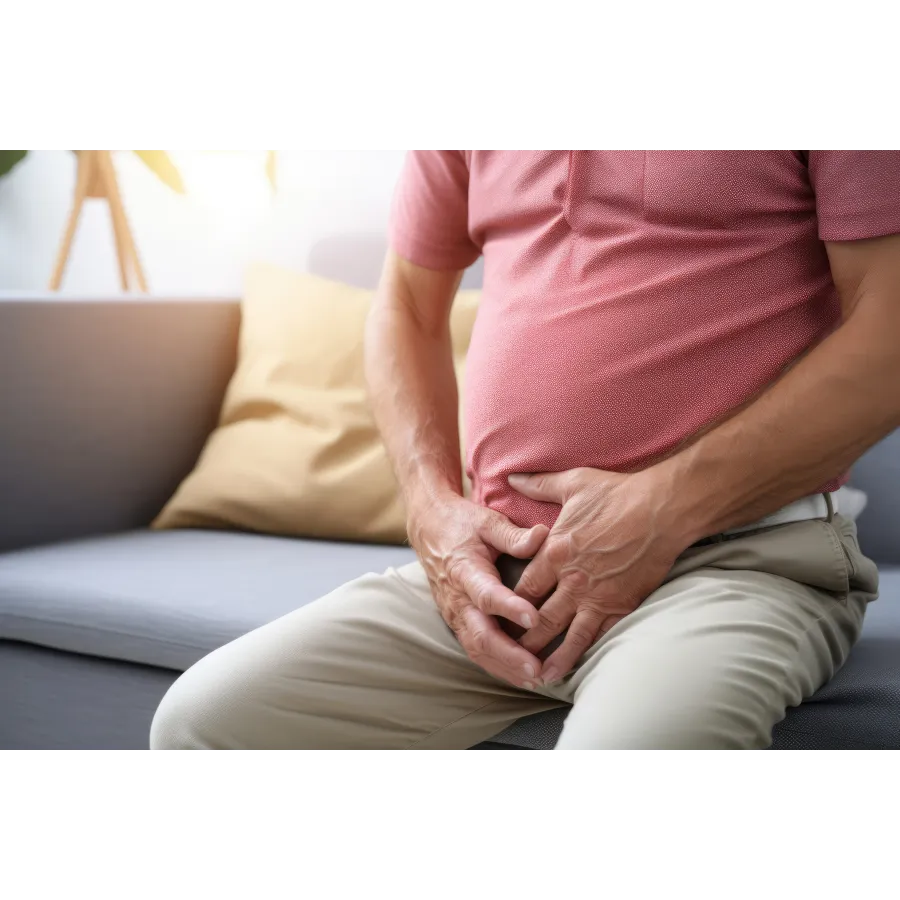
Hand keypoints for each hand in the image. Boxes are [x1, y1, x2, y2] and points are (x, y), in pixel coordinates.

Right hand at [408, 493, 549, 687]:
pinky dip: (497, 665)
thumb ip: (514, 535)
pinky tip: (520, 674)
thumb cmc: (461, 523)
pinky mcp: (457, 621)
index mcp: (465, 570)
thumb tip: (543, 536)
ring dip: (505, 667)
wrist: (428, 527)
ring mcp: (455, 613)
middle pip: (480, 634)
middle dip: (509, 655)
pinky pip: (475, 649)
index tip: (534, 618)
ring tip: (534, 679)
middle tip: (537, 668)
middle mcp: (457, 598)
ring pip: (476, 649)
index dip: (509, 608)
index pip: (486, 595)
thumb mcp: (487, 521)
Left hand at [507, 467, 689, 683]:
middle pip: (539, 617)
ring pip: (567, 635)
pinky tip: (579, 668)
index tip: (499, 617)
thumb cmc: (619, 493)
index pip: (524, 587)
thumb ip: (537, 484)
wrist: (663, 509)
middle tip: (507, 655)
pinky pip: (600, 635)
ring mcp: (597, 596)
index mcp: (555, 551)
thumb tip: (511, 475)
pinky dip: (586, 653)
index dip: (510, 604)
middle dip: (522, 639)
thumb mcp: (573, 482)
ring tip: (538, 677)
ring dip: (551, 657)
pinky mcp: (622, 605)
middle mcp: (572, 579)